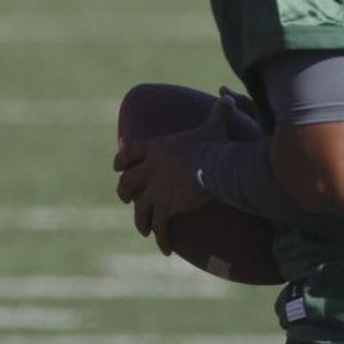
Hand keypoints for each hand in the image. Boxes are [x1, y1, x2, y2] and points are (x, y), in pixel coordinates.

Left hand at [113, 93, 237, 254]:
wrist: (214, 165)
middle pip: (128, 181)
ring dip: (139, 219)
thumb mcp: (213, 125)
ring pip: (139, 207)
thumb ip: (217, 111)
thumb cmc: (213, 144)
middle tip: (126, 198)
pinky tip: (164, 249)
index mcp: (155, 148)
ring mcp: (155, 188)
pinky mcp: (166, 206)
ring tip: (143, 228)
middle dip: (125, 191)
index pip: (129, 152)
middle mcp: (149, 168)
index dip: (121, 160)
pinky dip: (160, 238)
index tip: (117, 166)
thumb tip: (226, 94)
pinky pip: (159, 226)